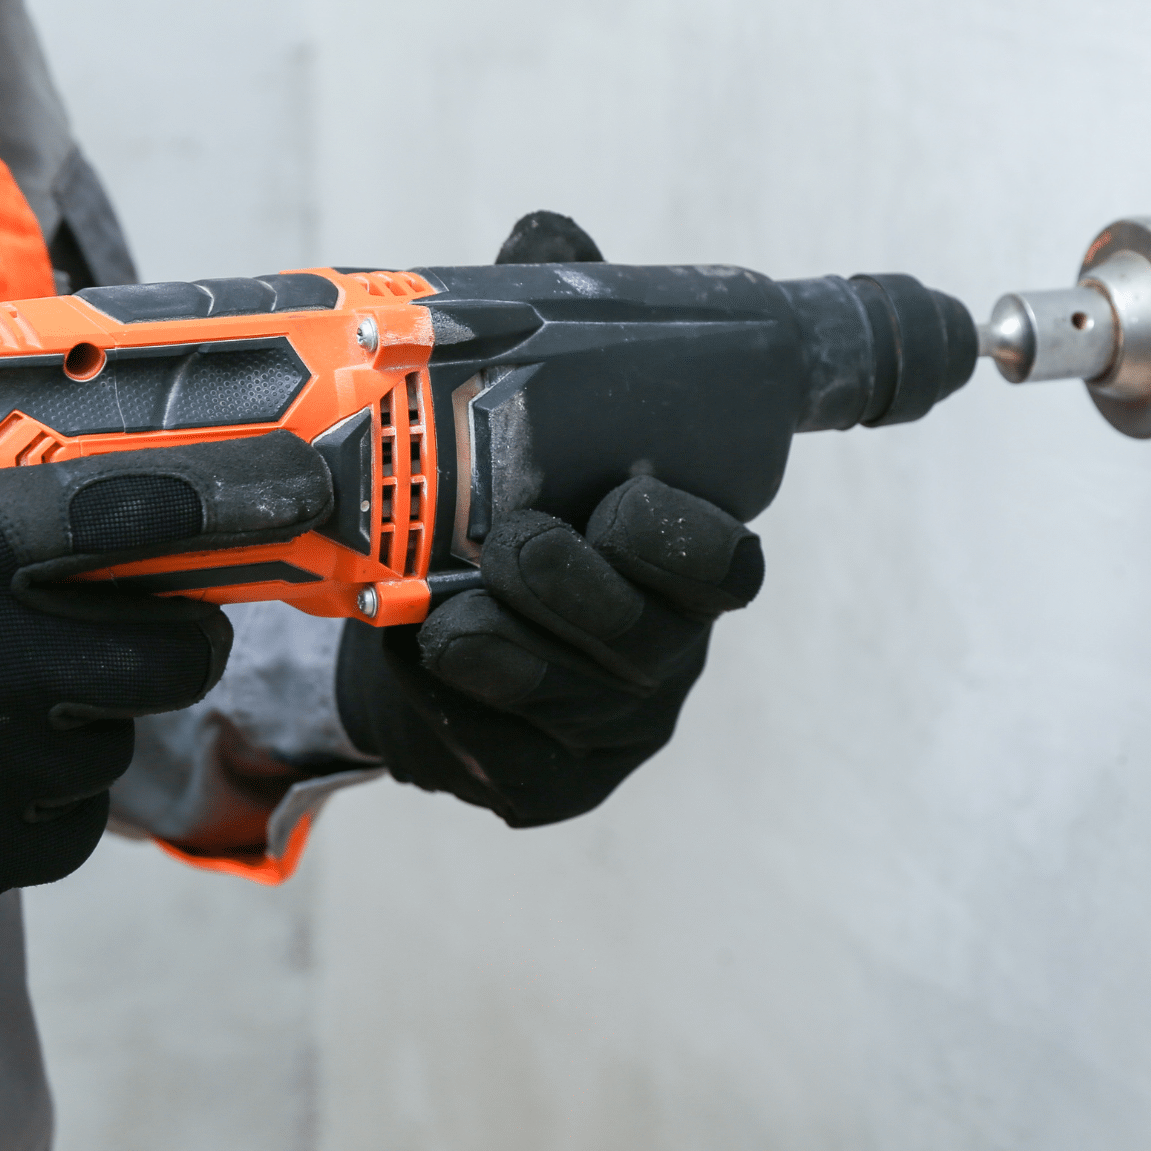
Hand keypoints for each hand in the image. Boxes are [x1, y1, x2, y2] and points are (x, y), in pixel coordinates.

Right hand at [0, 359, 329, 929]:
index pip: (139, 514)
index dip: (231, 501)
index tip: (289, 491)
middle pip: (175, 652)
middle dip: (177, 634)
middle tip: (145, 620)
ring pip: (115, 744)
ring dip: (94, 718)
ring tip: (25, 695)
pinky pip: (64, 832)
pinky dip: (48, 805)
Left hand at [336, 478, 762, 825]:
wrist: (440, 653)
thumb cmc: (500, 551)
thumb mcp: (533, 486)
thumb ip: (544, 451)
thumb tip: (485, 366)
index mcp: (684, 574)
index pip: (725, 566)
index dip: (681, 538)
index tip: (620, 500)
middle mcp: (667, 653)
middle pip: (644, 638)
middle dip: (569, 586)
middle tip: (513, 546)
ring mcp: (617, 728)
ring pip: (571, 699)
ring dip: (503, 650)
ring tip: (448, 620)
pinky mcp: (557, 784)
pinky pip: (507, 749)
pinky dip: (452, 700)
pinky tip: (425, 659)